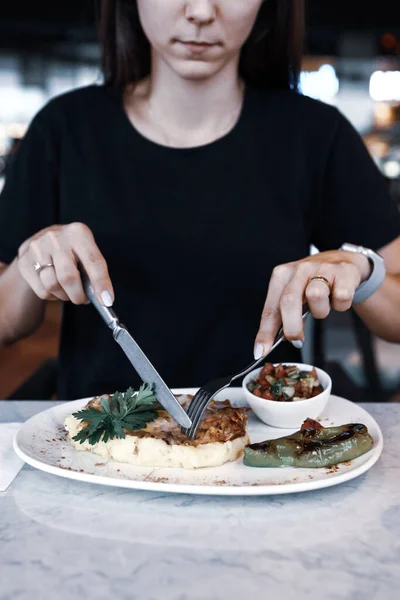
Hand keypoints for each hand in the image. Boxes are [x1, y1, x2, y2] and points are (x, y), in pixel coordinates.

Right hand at [17, 222, 113, 305]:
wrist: (43, 243)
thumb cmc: (72, 251)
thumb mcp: (86, 252)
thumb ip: (94, 271)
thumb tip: (103, 298)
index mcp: (78, 232)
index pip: (93, 261)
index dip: (101, 283)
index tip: (106, 301)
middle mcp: (56, 238)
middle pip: (68, 277)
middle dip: (78, 295)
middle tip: (83, 299)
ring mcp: (37, 248)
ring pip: (52, 285)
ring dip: (64, 296)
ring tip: (68, 291)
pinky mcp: (24, 261)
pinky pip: (41, 290)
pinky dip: (52, 296)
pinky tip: (55, 287)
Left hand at [253, 250, 370, 358]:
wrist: (343, 262)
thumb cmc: (314, 282)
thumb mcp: (296, 294)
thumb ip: (285, 315)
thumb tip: (278, 341)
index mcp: (282, 275)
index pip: (270, 308)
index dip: (265, 332)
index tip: (260, 351)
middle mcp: (300, 269)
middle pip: (289, 301)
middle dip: (292, 327)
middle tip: (296, 341)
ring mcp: (322, 268)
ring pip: (316, 296)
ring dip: (321, 311)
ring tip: (323, 306)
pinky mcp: (344, 272)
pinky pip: (341, 298)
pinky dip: (341, 305)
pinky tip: (338, 297)